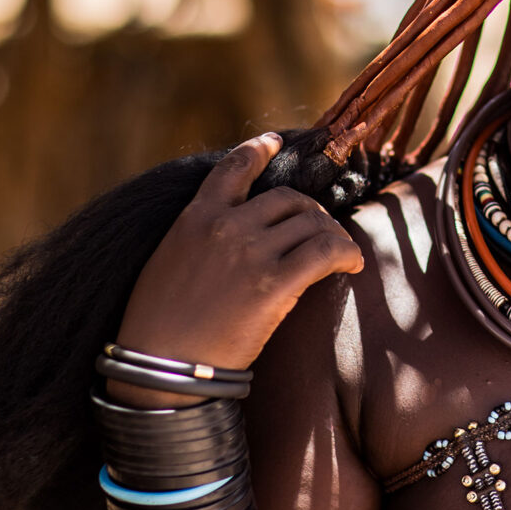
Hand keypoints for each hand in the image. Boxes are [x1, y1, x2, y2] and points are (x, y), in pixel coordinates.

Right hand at [116, 133, 365, 374]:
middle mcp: (226, 225)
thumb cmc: (159, 324)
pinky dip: (347, 254)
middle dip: (312, 214)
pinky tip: (351, 266)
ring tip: (340, 256)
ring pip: (313, 223)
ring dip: (333, 236)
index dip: (258, 149)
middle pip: (290, 199)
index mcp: (196, 217)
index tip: (275, 142)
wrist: (161, 367)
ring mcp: (251, 253)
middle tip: (321, 236)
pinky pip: (327, 252)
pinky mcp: (274, 285)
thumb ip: (201, 237)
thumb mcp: (169, 261)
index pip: (233, 167)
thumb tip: (234, 230)